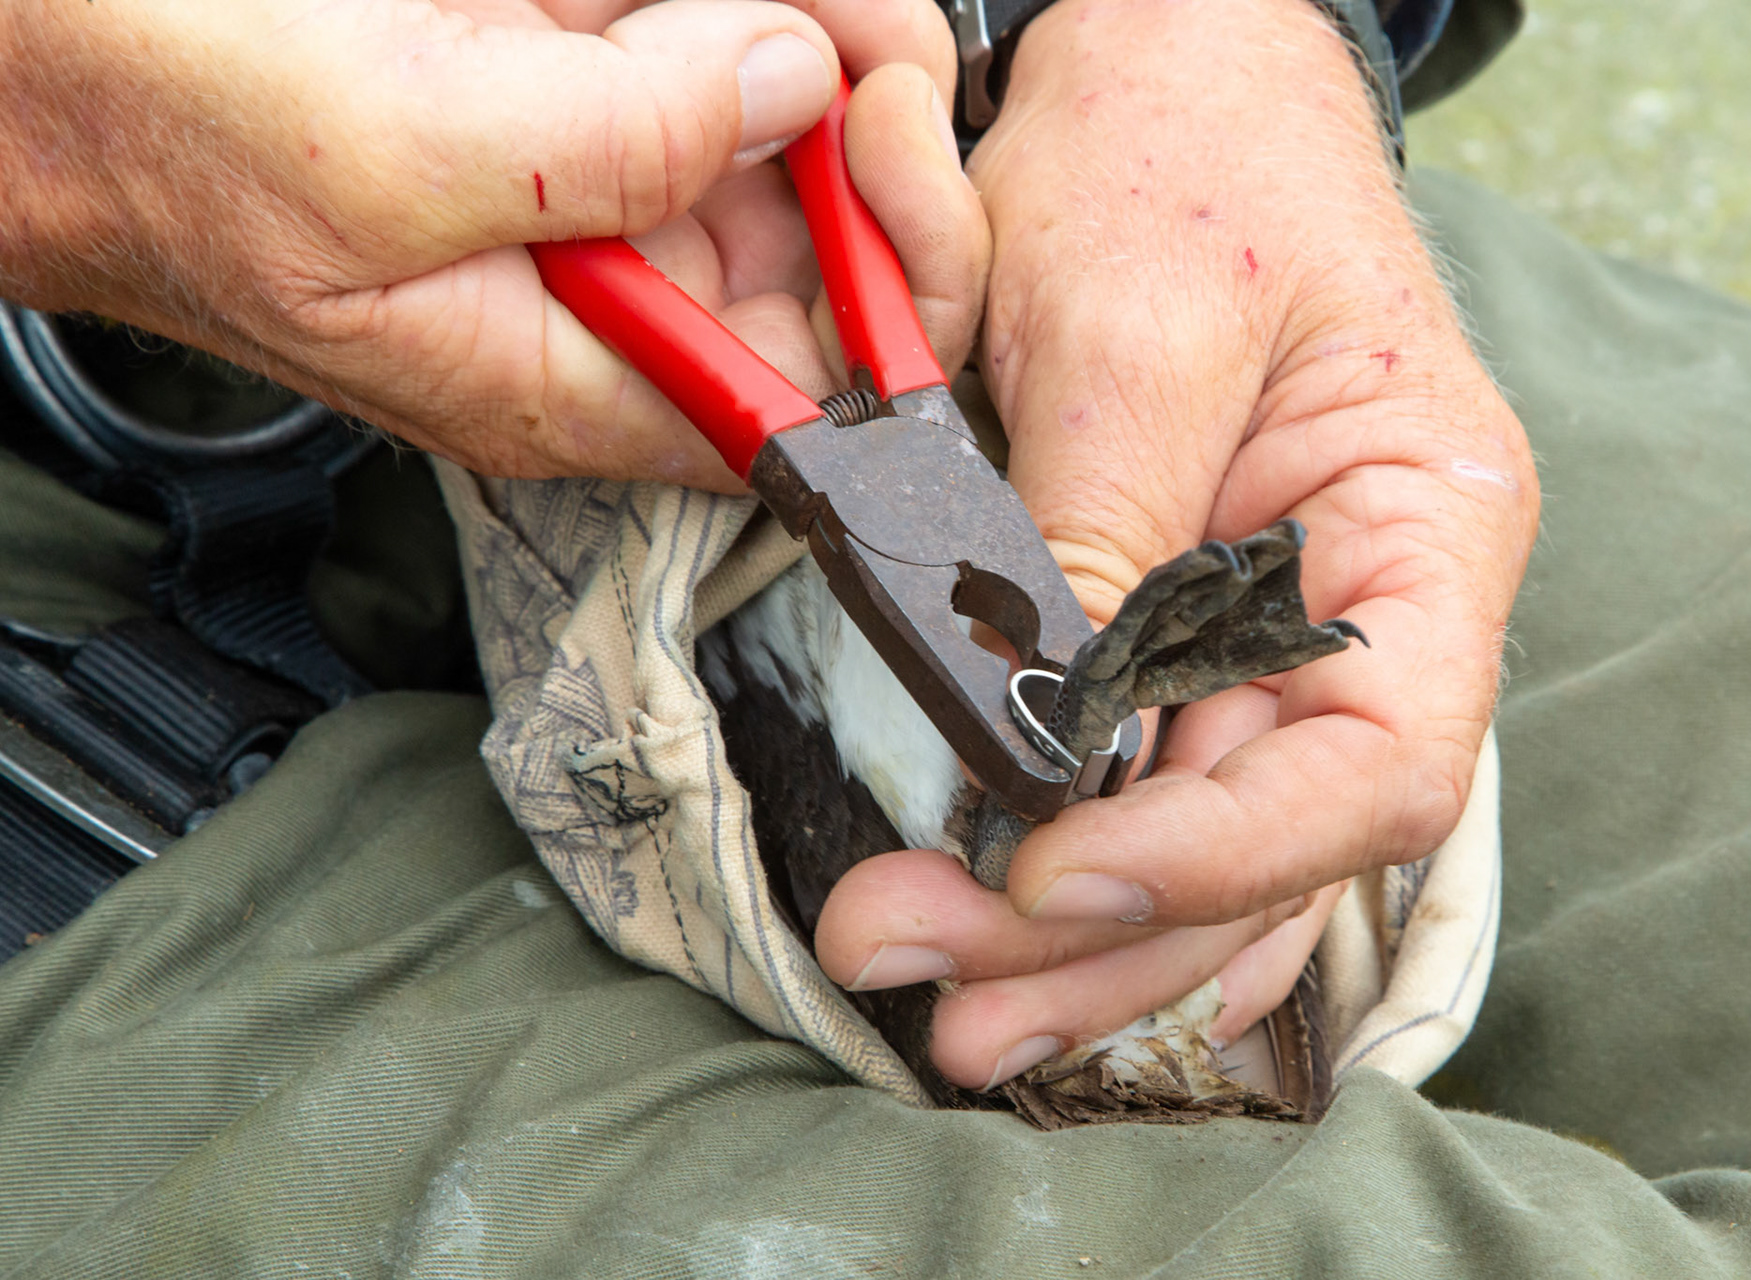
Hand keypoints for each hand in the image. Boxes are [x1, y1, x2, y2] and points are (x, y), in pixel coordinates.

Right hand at [0, 0, 982, 486]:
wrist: (41, 39)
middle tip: (850, 27)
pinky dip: (725, 3)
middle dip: (867, 123)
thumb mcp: (387, 157)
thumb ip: (613, 144)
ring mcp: (595, 174)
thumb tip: (791, 86)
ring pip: (782, 120)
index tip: (879, 142)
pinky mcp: (569, 76)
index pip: (813, 395)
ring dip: (806, 33)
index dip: (892, 286)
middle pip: (827, 245)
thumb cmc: (156, 128)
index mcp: (575, 375)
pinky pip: (700, 39)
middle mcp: (606, 290)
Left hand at [813, 0, 1536, 1088]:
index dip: (1223, 857)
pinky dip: (1097, 889)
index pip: (1373, 764)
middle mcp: (1372, 614)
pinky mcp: (1187, 639)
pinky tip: (1028, 962)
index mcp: (1427, 529)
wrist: (1166, 84)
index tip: (1053, 877)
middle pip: (1278, 844)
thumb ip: (1104, 538)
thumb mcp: (1141, 327)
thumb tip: (1046, 747)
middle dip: (1111, 940)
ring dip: (1084, 950)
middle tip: (946, 1004)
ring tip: (948, 1014)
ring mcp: (1280, 638)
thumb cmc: (1184, 163)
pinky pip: (1163, 797)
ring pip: (1212, 849)